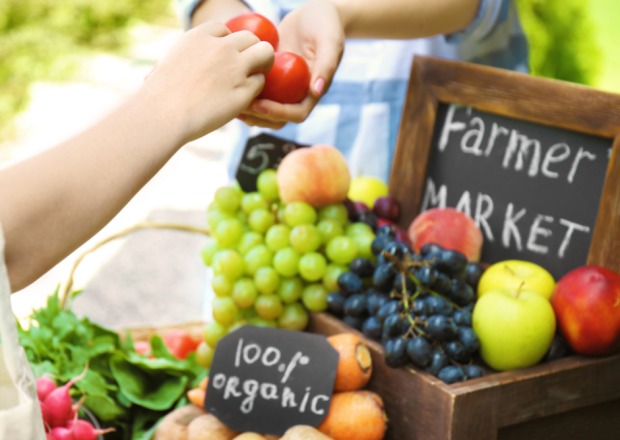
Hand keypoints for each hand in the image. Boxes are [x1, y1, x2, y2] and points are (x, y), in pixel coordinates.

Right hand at [141, 21, 273, 142]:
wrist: (163, 115)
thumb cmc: (159, 95)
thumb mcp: (169, 62)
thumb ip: (187, 56)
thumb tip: (188, 62)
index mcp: (200, 36)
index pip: (224, 29)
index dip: (227, 43)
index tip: (223, 57)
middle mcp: (221, 47)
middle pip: (250, 37)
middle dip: (250, 50)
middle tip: (246, 66)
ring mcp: (235, 68)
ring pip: (265, 53)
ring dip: (263, 64)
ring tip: (254, 77)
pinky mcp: (243, 91)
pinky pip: (260, 82)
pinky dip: (255, 89)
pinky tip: (244, 98)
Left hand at [238, 0, 344, 128]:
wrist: (315, 12)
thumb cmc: (325, 24)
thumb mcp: (329, 40)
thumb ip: (326, 64)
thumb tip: (316, 91)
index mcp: (313, 91)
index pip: (297, 114)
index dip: (278, 114)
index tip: (260, 105)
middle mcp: (297, 93)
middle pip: (278, 118)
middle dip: (259, 117)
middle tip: (240, 107)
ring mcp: (283, 87)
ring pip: (265, 109)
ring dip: (249, 111)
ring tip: (230, 103)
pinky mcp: (272, 76)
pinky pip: (257, 91)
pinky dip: (244, 91)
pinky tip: (229, 85)